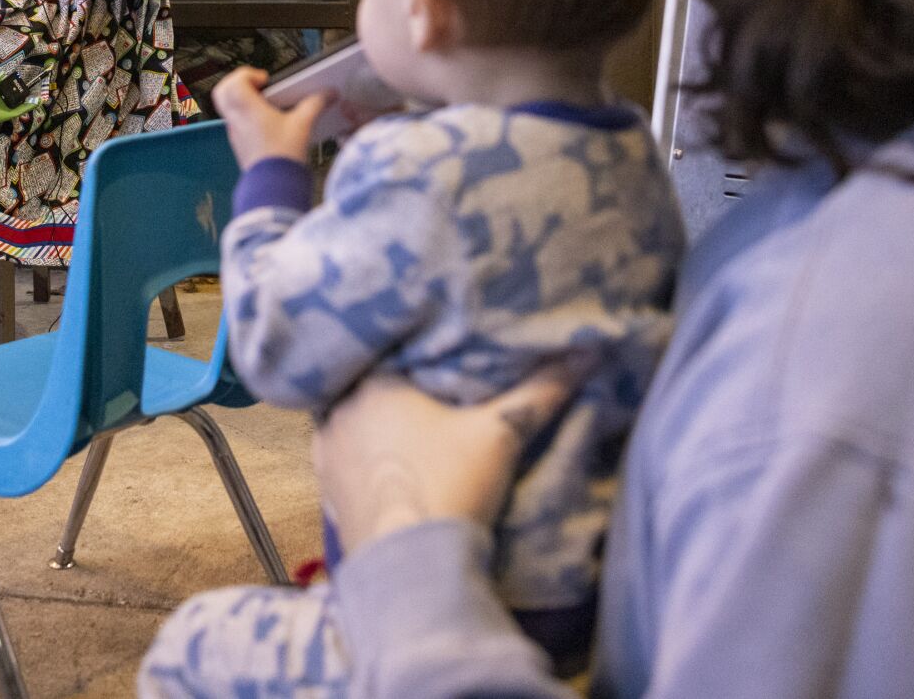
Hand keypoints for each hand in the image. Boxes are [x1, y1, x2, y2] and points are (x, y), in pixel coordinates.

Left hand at [212, 67, 328, 167]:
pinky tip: (266, 123)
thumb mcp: (303, 124)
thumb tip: (328, 94)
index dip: (248, 74)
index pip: (234, 81)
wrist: (274, 186)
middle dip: (238, 83)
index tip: (265, 80)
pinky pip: (235, 122)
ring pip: (227, 108)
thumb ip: (315, 104)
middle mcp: (237, 119)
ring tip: (264, 103)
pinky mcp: (240, 145)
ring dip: (242, 99)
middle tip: (256, 85)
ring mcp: (235, 133)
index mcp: (247, 109)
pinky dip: (245, 116)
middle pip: (222, 92)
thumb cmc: (283, 156)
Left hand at [313, 366, 582, 552]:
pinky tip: (389, 460)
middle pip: (370, 381)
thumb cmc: (452, 486)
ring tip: (410, 425)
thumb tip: (587, 351)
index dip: (421, 350)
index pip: (396, 347)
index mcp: (373, 380)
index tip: (442, 355)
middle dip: (398, 385)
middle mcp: (339, 408)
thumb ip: (542, 388)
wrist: (411, 567)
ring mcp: (326, 449)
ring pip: (352, 417)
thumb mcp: (503, 431)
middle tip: (430, 390)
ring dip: (376, 420)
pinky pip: (343, 455)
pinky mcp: (326, 487)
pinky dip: (363, 454)